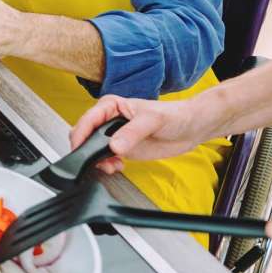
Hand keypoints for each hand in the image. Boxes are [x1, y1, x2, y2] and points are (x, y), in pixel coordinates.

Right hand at [69, 94, 213, 173]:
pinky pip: (105, 159)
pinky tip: (118, 166)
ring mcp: (115, 136)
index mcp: (111, 106)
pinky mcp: (122, 149)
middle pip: (85, 136)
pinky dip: (107, 166)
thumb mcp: (152, 120)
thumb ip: (132, 132)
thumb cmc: (173, 115)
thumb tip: (114, 146)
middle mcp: (109, 120)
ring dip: (98, 161)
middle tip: (100, 161)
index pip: (88, 120)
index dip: (81, 134)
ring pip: (93, 150)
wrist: (190, 129)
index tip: (81, 149)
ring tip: (112, 166)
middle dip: (88, 150)